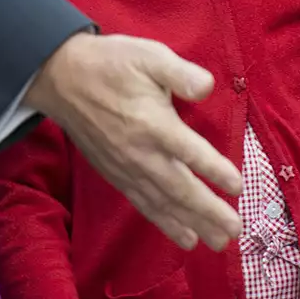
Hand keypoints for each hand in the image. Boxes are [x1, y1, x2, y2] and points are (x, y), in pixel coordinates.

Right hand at [26, 32, 242, 251]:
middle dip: (208, 212)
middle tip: (235, 232)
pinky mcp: (116, 176)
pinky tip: (185, 237)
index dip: (214, 170)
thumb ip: (181, 73)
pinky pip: (144, 205)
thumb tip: (207, 87)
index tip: (238, 187)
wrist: (61, 78)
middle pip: (179, 189)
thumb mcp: (149, 55)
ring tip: (218, 243)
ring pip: (164, 204)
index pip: (189, 152)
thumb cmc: (112, 64)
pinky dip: (165, 223)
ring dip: (192, 224)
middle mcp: (140, 153)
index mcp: (152, 123)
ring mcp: (126, 168)